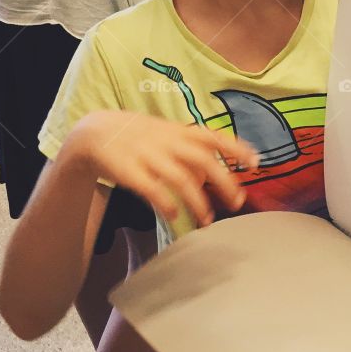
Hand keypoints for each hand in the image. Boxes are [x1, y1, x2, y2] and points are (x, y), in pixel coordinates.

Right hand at [65, 110, 259, 226]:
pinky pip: (152, 189)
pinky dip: (166, 203)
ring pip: (181, 179)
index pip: (213, 136)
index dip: (236, 148)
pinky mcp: (130, 172)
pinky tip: (175, 216)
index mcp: (178, 131)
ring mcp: (149, 156)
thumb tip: (214, 175)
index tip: (256, 162)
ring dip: (198, 202)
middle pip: (203, 160)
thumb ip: (190, 150)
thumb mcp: (166, 134)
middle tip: (238, 202)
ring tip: (207, 221)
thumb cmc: (139, 137)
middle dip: (224, 181)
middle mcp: (168, 142)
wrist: (95, 132)